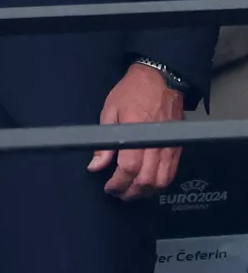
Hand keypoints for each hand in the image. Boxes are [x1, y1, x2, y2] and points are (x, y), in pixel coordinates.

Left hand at [87, 62, 183, 200]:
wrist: (160, 79)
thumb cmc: (132, 92)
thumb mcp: (110, 111)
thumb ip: (104, 142)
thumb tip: (95, 165)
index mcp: (136, 132)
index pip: (128, 168)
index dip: (117, 182)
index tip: (108, 187)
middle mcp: (156, 142)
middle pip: (146, 179)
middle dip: (130, 191)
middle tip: (117, 193)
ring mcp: (169, 147)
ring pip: (161, 181)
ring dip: (145, 191)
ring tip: (131, 193)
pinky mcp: (177, 148)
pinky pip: (171, 174)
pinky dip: (160, 184)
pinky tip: (147, 185)